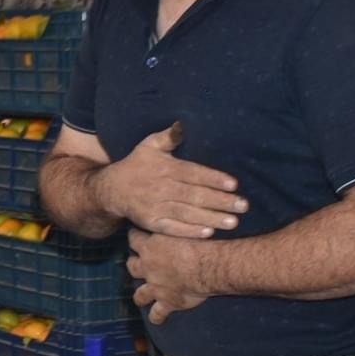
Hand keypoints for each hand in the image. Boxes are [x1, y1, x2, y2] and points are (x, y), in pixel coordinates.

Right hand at [95, 122, 245, 238]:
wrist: (111, 189)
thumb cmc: (137, 164)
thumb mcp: (149, 145)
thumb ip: (169, 136)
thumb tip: (184, 122)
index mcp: (164, 168)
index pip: (193, 173)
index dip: (213, 179)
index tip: (233, 184)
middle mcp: (160, 187)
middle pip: (194, 195)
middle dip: (220, 201)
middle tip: (243, 206)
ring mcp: (155, 206)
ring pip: (187, 213)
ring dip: (211, 217)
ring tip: (233, 221)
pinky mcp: (151, 222)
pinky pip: (172, 228)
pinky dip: (190, 231)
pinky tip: (208, 232)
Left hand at [128, 230, 209, 325]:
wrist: (210, 266)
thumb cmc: (201, 243)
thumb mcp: (185, 228)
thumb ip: (178, 225)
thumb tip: (182, 211)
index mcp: (151, 246)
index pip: (134, 239)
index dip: (134, 237)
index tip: (135, 234)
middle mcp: (149, 267)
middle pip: (132, 266)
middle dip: (134, 266)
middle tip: (138, 264)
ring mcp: (156, 287)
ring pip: (140, 293)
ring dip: (141, 294)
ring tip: (141, 295)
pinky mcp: (167, 302)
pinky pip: (158, 313)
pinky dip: (157, 317)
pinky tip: (157, 319)